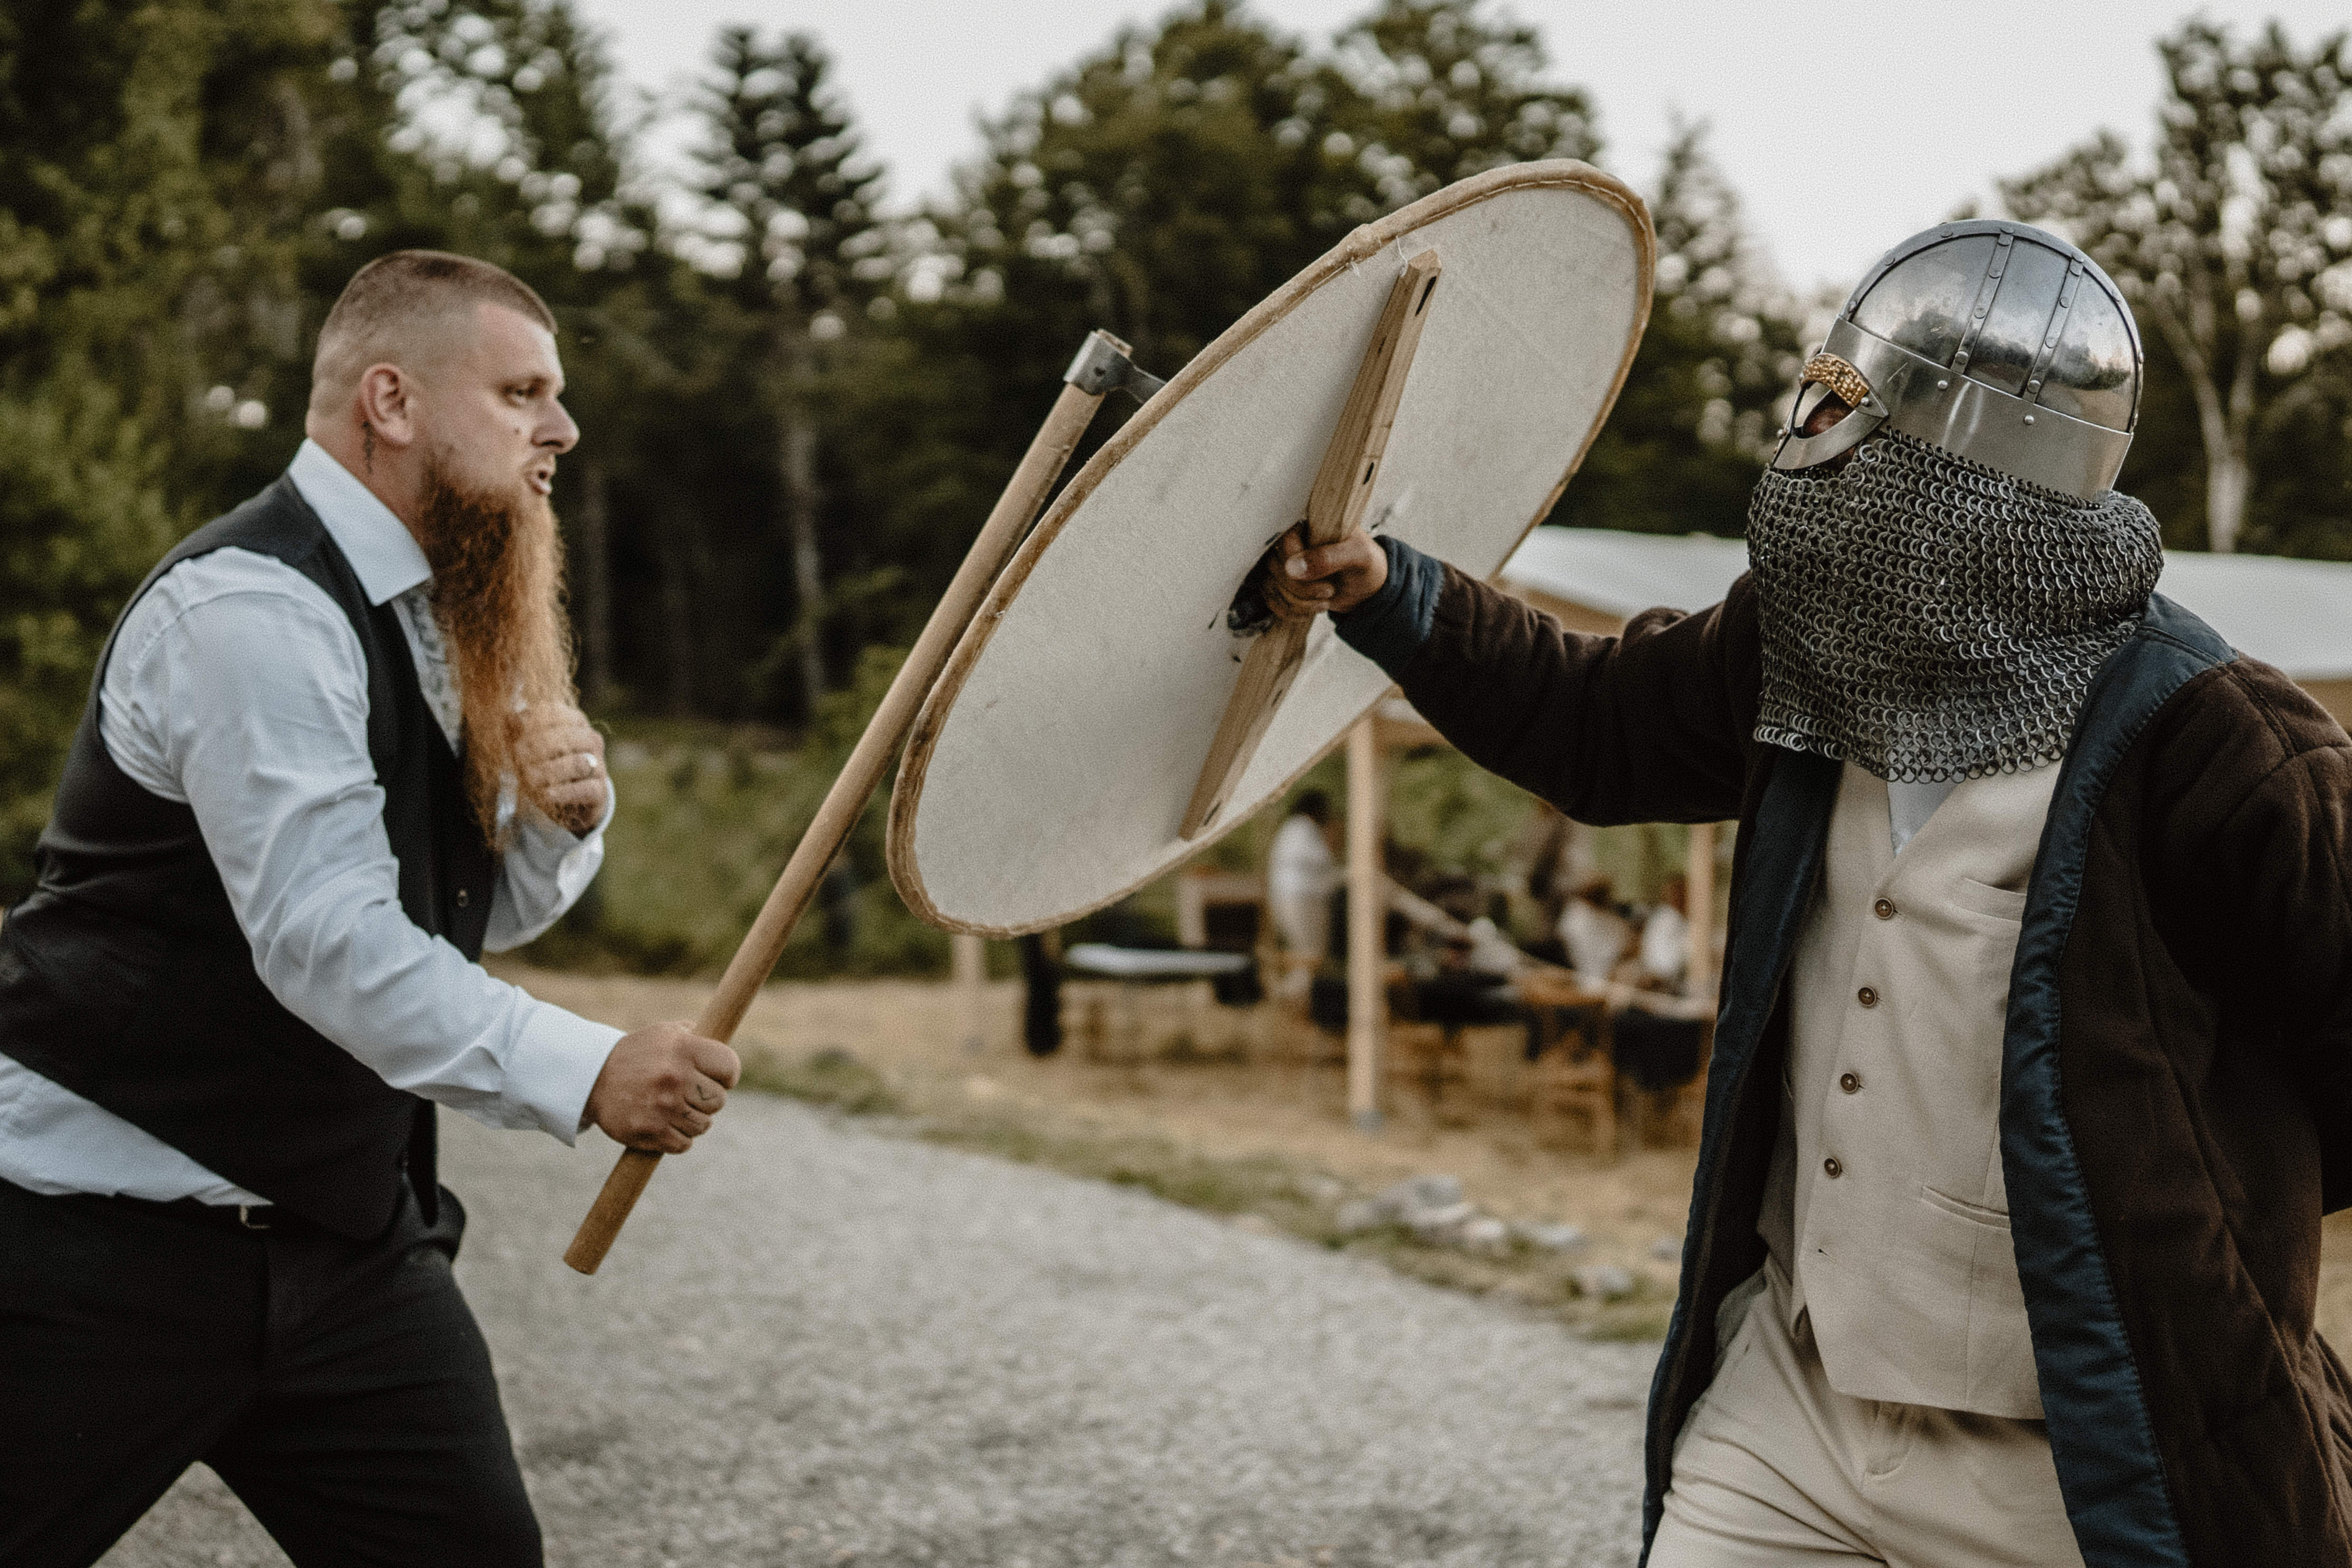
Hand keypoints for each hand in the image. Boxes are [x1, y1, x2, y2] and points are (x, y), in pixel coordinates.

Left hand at [514, 701, 606, 834]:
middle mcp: (591, 740)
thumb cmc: (544, 764)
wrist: (567, 798)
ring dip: (550, 771)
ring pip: (577, 763)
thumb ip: (519, 730)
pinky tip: (547, 794)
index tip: (515, 737)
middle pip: (568, 737)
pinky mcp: (600, 790)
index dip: (533, 723)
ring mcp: (598, 764)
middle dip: (539, 748)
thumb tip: (511, 716)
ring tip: (529, 780)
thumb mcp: (528, 745)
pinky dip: (564, 792)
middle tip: (519, 759)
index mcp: (575, 721)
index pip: (556, 713)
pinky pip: (585, 789)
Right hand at [584, 1022, 740, 1153]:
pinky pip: (684, 1144)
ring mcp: (663, 1107)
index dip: (727, 1075)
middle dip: (708, 1100)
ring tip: (675, 1109)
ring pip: (703, 1125)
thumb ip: (697, 1036)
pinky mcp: (651, 1132)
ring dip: (693, 1120)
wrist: (592, 1078)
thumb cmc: (637, 1054)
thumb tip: (724, 1042)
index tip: (719, 1078)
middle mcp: (675, 1077)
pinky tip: (666, 1124)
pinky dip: (678, 1138)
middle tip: (691, 1095)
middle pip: (719, 1101)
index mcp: (683, 1049)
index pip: (729, 1067)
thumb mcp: (665, 1033)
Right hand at [1263, 526, 1387, 619]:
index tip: (1325, 582)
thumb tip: (1294, 567)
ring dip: (1298, 602)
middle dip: (1301, 589)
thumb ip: (1329, 557)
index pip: (1284, 542)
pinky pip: (1272, 600)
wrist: (1368, 586)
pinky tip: (1313, 609)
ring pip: (1271, 585)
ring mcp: (1284, 564)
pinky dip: (1291, 611)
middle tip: (1329, 591)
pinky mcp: (1282, 584)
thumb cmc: (1366, 562)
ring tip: (1326, 601)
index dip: (1299, 564)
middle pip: (1274, 566)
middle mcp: (1291, 543)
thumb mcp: (1358, 555)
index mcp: (1309, 525)